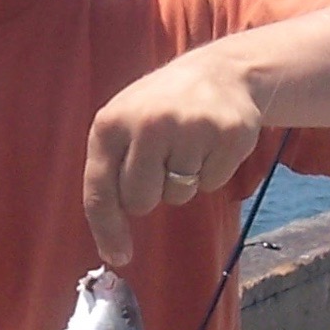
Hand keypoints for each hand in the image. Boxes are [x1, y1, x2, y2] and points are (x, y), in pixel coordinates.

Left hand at [84, 47, 262, 265]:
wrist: (220, 73)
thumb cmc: (162, 108)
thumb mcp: (124, 124)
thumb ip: (111, 173)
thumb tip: (113, 249)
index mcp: (111, 122)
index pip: (100, 190)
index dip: (108, 229)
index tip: (118, 257)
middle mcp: (149, 123)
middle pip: (141, 201)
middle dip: (152, 192)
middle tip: (163, 160)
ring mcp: (191, 127)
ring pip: (179, 195)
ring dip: (184, 179)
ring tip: (189, 142)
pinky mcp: (229, 135)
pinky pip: (213, 184)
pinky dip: (212, 171)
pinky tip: (211, 142)